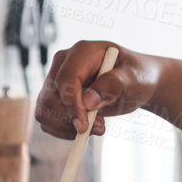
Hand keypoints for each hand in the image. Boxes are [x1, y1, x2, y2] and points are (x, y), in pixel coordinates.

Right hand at [34, 40, 161, 139]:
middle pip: (50, 97)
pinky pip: (47, 119)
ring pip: (44, 110)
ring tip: (96, 127)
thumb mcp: (134, 79)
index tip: (84, 126)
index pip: (66, 79)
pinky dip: (63, 130)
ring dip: (66, 127)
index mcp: (83, 51)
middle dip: (70, 119)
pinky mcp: (54, 96)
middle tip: (99, 128)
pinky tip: (85, 128)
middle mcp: (64, 63)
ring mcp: (56, 79)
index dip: (72, 105)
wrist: (136, 83)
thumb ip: (113, 85)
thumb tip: (87, 101)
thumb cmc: (137, 77)